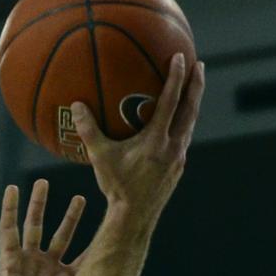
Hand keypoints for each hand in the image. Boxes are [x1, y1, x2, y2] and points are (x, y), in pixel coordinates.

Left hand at [0, 179, 86, 275]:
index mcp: (13, 263)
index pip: (10, 229)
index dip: (11, 209)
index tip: (13, 188)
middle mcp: (33, 262)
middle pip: (36, 226)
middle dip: (39, 204)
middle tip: (43, 182)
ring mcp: (52, 270)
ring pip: (62, 237)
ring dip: (70, 218)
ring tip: (80, 199)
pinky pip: (83, 258)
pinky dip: (92, 245)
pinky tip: (102, 230)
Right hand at [67, 50, 204, 225]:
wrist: (135, 218)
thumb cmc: (116, 187)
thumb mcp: (100, 157)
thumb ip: (89, 130)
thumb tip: (76, 105)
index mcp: (157, 140)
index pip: (170, 101)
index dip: (175, 77)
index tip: (180, 57)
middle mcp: (173, 146)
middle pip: (190, 110)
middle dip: (196, 86)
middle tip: (199, 65)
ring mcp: (178, 158)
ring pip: (190, 124)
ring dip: (193, 104)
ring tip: (193, 89)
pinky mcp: (178, 167)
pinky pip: (183, 138)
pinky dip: (183, 123)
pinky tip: (177, 121)